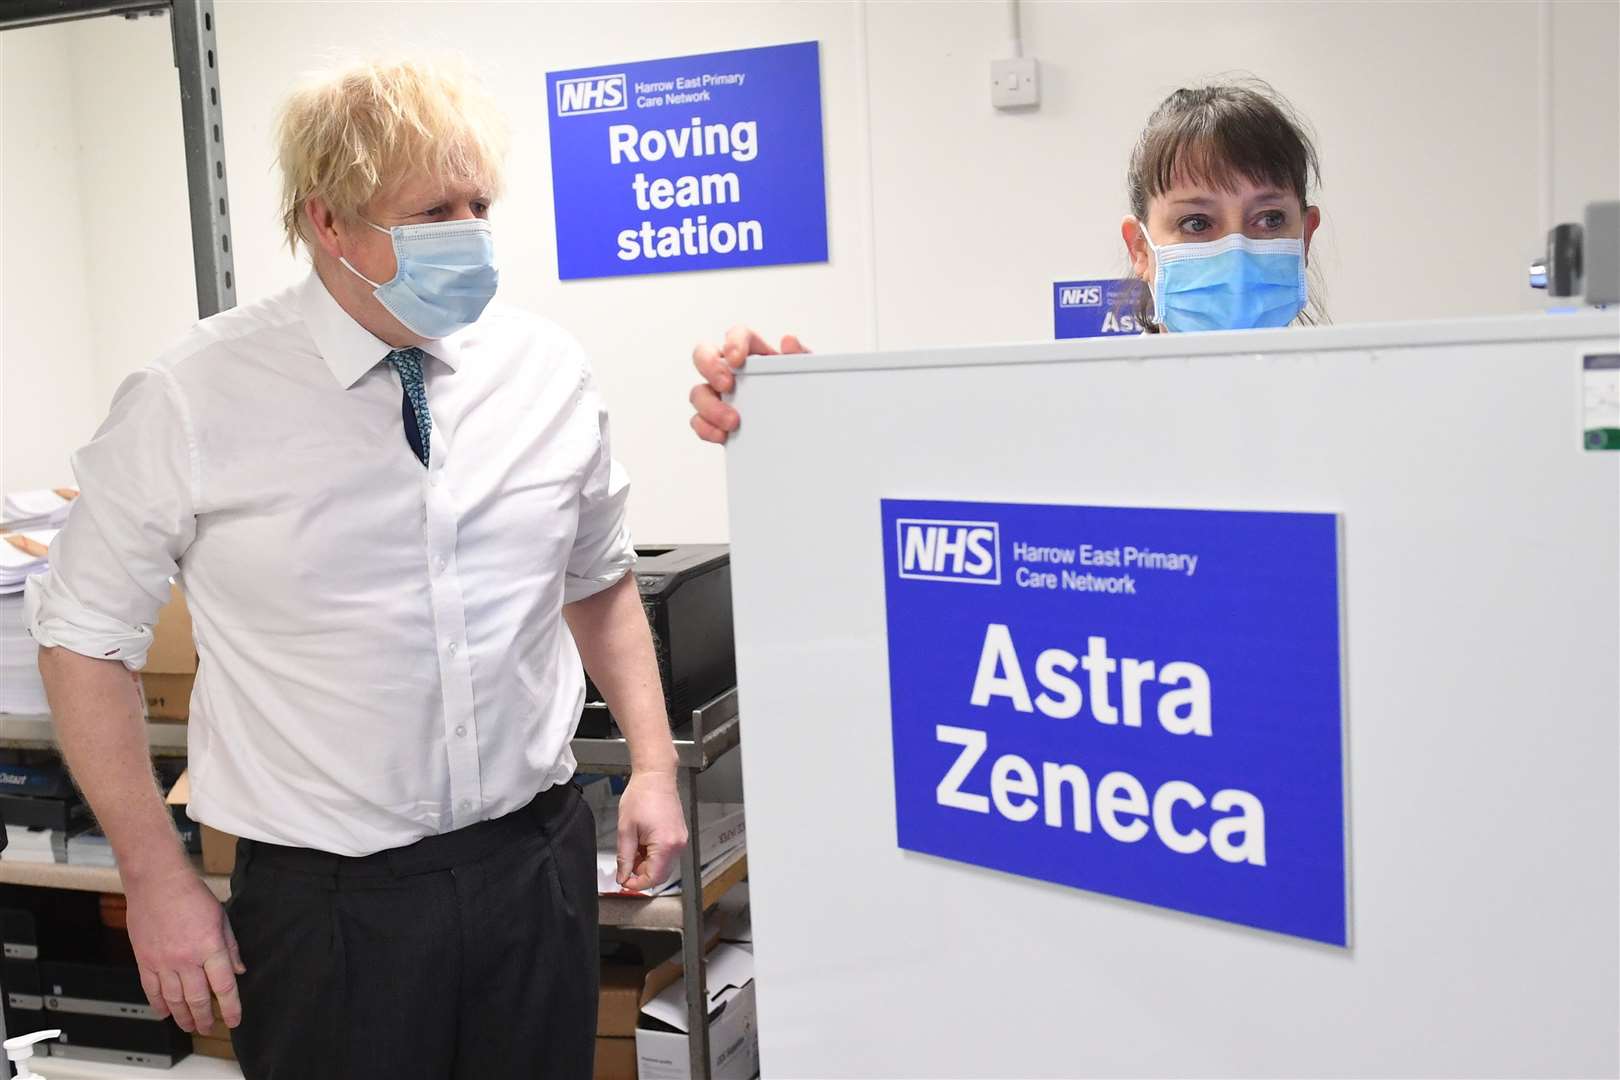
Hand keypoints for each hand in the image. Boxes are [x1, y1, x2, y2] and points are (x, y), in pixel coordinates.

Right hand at [126, 869, 245, 1034]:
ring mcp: (163, 961)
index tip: (235, 1020)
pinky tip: (165, 1013)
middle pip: (198, 998)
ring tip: (190, 1025)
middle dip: (205, 1017)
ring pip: (174, 999)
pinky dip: (158, 1004)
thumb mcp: (221, 917)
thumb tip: (238, 970)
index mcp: (210, 946)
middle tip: (209, 1027)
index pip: (224, 985)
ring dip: (183, 1016)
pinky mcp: (145, 960)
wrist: (157, 881)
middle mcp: (187, 958)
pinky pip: (151, 990)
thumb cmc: (191, 894)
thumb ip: (230, 946)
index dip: (232, 1006)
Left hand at [615, 771, 688, 891]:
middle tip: (626, 862)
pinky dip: (653, 854)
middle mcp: (678, 845)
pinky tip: (643, 841)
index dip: (636, 884)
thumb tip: (623, 877)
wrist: (656, 777)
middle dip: (641, 873)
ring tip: (634, 845)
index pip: (653, 878)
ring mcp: (680, 840)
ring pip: (663, 865)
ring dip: (647, 863)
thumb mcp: (626, 830)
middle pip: (660, 874)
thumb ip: (624, 857)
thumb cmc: (642, 796)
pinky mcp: (679, 835)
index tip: (623, 881)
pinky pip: (667, 854)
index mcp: (665, 845)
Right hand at [689, 325, 809, 443]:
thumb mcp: (809, 375)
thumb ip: (801, 356)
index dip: (733, 342)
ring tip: (733, 421)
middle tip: (726, 385)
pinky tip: (723, 436)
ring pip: (698, 391)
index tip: (737, 360)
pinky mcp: (715, 419)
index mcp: (754, 352)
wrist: (804, 428)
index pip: (737, 334)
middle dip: (710, 367)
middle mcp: (731, 369)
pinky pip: (698, 420)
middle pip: (703, 354)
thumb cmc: (804, 393)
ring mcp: (720, 394)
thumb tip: (788, 341)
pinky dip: (706, 428)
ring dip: (710, 406)